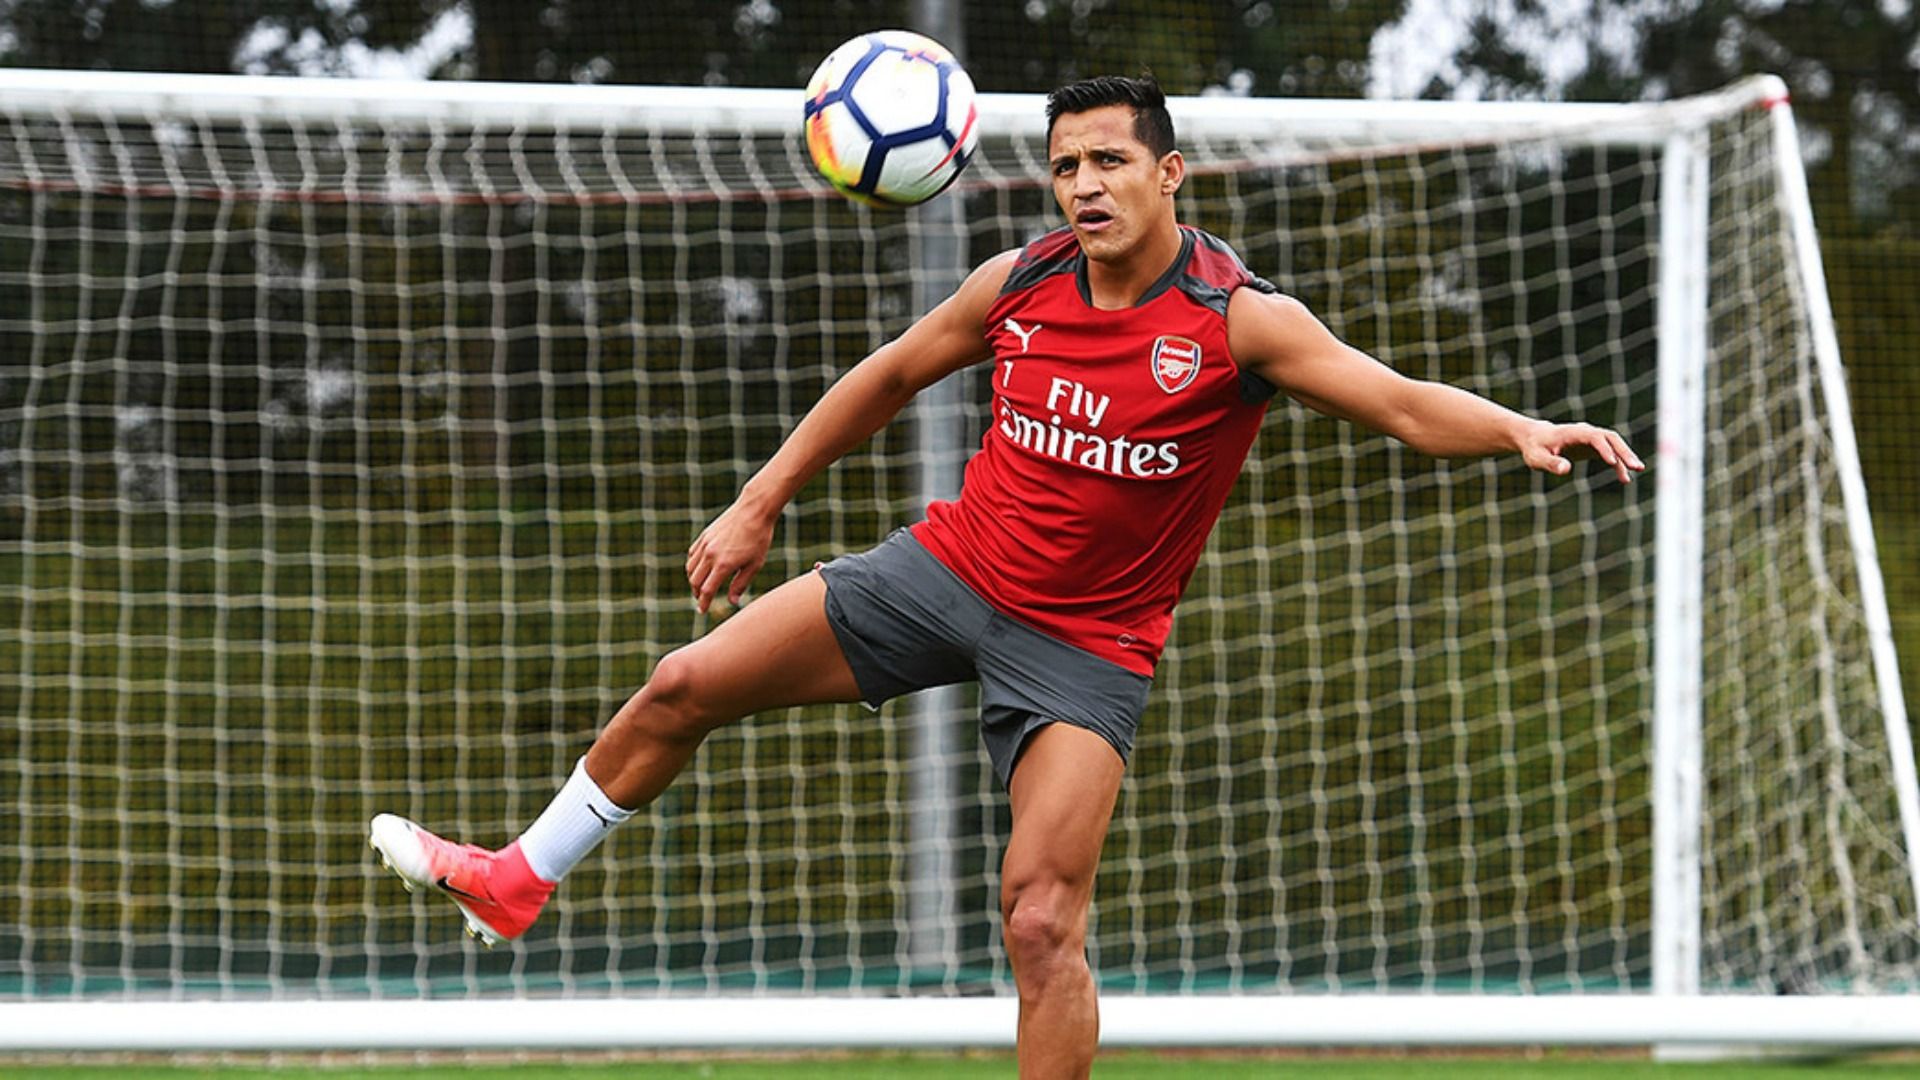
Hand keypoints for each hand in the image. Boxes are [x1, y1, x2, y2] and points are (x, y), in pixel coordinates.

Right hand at [685, 497, 777, 613]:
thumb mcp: (754, 565)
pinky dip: (693, 565)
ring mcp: (705, 544)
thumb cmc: (759, 538)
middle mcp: (710, 555)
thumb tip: (732, 601)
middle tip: (702, 600)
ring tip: (701, 586)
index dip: (704, 603)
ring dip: (693, 581)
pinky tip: (700, 569)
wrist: (754, 510)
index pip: (707, 591)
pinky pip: (692, 555)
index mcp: (723, 565)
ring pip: (690, 569)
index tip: (703, 611)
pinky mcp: (704, 536)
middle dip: (698, 594)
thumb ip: (740, 584)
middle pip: (695, 582)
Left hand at [1519, 421, 1644, 483]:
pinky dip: (1619, 465)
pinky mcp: (1594, 448)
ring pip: (1614, 444)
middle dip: (1623, 451)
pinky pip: (1611, 455)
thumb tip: (1566, 470)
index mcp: (1573, 433)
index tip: (1612, 462)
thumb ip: (1551, 463)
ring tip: (1638, 470)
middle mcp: (1586, 432)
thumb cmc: (1535, 448)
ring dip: (1626, 456)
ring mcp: (1592, 439)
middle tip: (1635, 466)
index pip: (1593, 437)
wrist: (1536, 439)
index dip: (1604, 448)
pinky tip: (1625, 479)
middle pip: (1610, 437)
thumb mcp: (1537, 458)